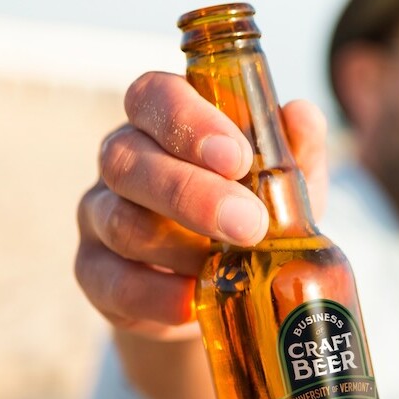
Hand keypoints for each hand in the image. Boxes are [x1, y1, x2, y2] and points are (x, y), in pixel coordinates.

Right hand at [75, 71, 327, 341]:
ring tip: (234, 264)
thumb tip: (303, 114)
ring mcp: (100, 216)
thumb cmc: (251, 210)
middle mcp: (122, 161)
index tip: (236, 157)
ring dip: (180, 247)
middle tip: (250, 222)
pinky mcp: (95, 273)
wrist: (223, 282)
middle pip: (129, 161)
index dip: (188, 121)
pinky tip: (195, 301)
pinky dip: (157, 295)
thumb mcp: (282, 180)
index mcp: (163, 121)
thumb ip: (293, 147)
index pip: (154, 96)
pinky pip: (112, 283)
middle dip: (191, 192)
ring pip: (121, 222)